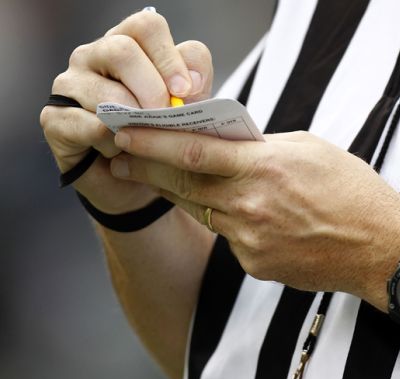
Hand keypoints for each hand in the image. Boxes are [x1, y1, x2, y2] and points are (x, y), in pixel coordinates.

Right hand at [40, 10, 212, 212]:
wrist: (134, 181)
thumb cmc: (160, 137)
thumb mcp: (188, 110)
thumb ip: (195, 84)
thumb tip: (191, 80)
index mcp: (130, 45)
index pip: (146, 26)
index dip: (169, 57)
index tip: (186, 90)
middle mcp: (94, 56)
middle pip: (121, 50)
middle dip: (152, 88)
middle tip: (165, 117)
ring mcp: (70, 84)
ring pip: (104, 91)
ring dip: (134, 121)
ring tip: (145, 140)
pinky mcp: (54, 118)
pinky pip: (88, 125)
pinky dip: (112, 143)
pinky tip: (120, 152)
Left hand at [110, 129, 399, 303]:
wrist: (381, 248)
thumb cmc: (353, 191)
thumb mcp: (310, 149)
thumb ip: (263, 146)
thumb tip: (231, 145)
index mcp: (264, 169)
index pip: (191, 153)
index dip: (151, 144)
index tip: (124, 134)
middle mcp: (249, 207)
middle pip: (182, 186)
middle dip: (148, 170)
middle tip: (122, 157)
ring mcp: (250, 241)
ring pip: (203, 212)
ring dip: (182, 195)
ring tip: (167, 180)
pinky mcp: (256, 265)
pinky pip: (231, 237)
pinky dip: (230, 221)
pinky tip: (248, 214)